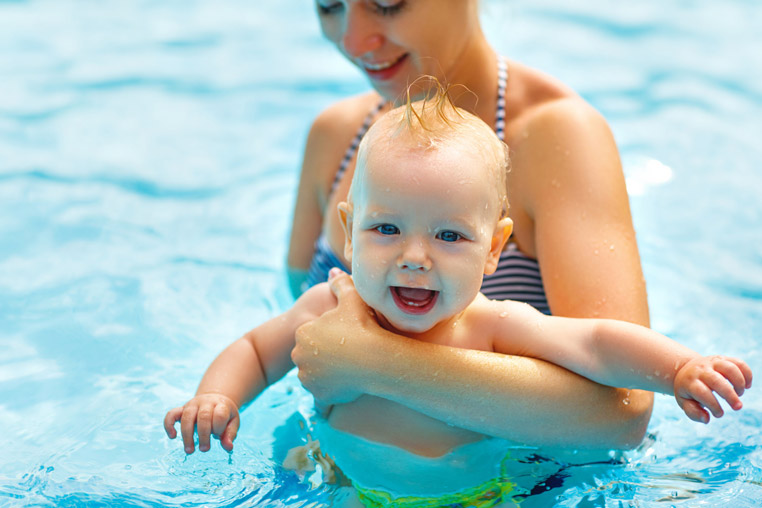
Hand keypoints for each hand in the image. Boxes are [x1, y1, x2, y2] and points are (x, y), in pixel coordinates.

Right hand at [164, 393, 239, 453]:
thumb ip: (230, 434)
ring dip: (187, 435)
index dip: (219, 428)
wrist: (215, 398)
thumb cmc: (225, 414)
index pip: (220, 415)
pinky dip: (169, 425)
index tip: (219, 437)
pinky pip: (171, 414)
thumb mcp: (233, 422)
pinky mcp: (182, 409)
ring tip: (190, 451)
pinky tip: (173, 436)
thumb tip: (228, 447)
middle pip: (203, 416)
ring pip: (187, 417)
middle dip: (204, 435)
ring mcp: (192, 404)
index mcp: (221, 404)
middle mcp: (206, 402)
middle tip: (205, 449)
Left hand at [291, 269, 379, 406]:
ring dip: (326, 372)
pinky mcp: (318, 395)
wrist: (375, 360)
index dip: (328, 334)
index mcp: (303, 333)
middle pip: (311, 355)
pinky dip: (332, 389)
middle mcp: (299, 356)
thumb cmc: (363, 326)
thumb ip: (340, 283)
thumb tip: (333, 271)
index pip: (311, 334)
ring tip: (347, 367)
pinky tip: (347, 382)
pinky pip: (323, 392)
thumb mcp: (352, 298)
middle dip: (323, 354)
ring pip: (315, 374)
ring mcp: (308, 378)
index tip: (344, 335)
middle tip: (346, 352)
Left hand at [674, 355, 752, 422]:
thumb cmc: (688, 390)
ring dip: (739, 383)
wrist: (684, 368)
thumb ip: (693, 412)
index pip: (702, 392)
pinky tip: (747, 385)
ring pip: (729, 368)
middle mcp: (700, 370)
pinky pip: (737, 362)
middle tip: (737, 407)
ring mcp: (711, 362)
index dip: (713, 405)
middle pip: (716, 380)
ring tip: (740, 394)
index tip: (719, 414)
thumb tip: (706, 419)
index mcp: (689, 382)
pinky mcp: (721, 359)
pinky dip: (746, 373)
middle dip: (730, 395)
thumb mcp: (684, 401)